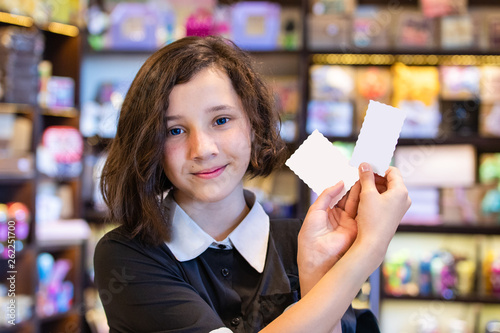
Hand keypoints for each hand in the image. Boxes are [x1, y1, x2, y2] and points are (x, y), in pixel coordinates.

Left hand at [297, 181, 358, 296]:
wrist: (317, 256)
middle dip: (354, 186)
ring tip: (365, 177)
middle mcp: (339, 218)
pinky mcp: (357, 229)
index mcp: (327, 213)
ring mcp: (349, 223)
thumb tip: (339, 182)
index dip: (343, 185)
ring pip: (356, 204)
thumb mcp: (315, 210)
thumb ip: (327, 195)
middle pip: (349, 198)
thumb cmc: (310, 236)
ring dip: (361, 192)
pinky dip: (365, 202)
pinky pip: (362, 213)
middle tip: (361, 173)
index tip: (350, 173)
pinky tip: (368, 190)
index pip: (337, 196)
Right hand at [354, 163, 410, 257]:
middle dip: (375, 177)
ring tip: (360, 188)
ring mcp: (400, 207)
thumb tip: (365, 164)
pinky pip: (386, 200)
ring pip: (387, 190)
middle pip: (390, 180)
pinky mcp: (394, 214)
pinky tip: (364, 199)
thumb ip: (366, 177)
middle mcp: (404, 198)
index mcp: (401, 191)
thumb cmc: (372, 219)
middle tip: (361, 177)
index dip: (379, 167)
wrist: (373, 243)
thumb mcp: (367, 194)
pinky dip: (376, 196)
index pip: (392, 171)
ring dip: (374, 187)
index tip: (366, 168)